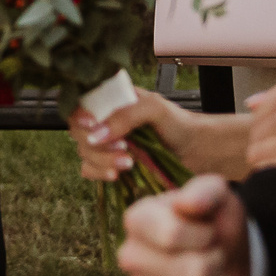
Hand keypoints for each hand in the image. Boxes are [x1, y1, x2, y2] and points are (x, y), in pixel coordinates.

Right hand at [72, 88, 251, 182]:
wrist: (197, 152)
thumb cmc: (178, 124)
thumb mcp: (154, 108)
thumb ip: (125, 115)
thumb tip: (96, 134)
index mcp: (110, 101)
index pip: (79, 104)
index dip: (78, 115)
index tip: (92, 125)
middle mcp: (104, 121)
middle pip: (78, 131)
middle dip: (97, 143)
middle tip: (124, 147)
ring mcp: (106, 145)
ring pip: (83, 152)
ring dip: (102, 160)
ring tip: (129, 163)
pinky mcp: (109, 165)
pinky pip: (89, 170)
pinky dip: (99, 173)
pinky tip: (117, 174)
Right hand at [117, 175, 251, 275]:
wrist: (224, 257)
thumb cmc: (215, 223)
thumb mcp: (219, 196)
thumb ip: (206, 191)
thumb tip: (185, 203)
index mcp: (137, 220)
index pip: (171, 235)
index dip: (204, 235)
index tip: (209, 230)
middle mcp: (129, 257)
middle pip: (195, 272)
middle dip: (218, 262)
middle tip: (213, 253)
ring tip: (213, 275)